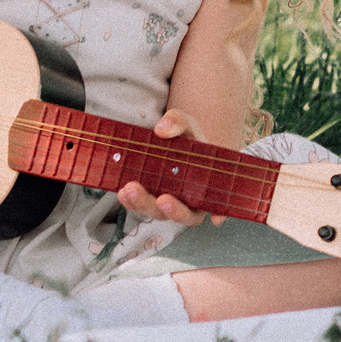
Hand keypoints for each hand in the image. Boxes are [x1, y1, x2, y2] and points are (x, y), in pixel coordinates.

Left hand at [117, 108, 225, 226]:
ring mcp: (163, 201)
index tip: (216, 218)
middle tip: (162, 199)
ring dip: (143, 204)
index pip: (216, 206)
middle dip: (172, 210)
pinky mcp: (144, 197)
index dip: (219, 213)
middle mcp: (186, 201)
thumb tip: (161, 129)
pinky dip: (129, 201)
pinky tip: (120, 191)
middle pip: (182, 215)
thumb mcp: (185, 125)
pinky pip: (137, 204)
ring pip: (155, 211)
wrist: (168, 140)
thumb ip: (177, 122)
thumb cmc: (186, 137)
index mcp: (206, 187)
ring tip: (129, 189)